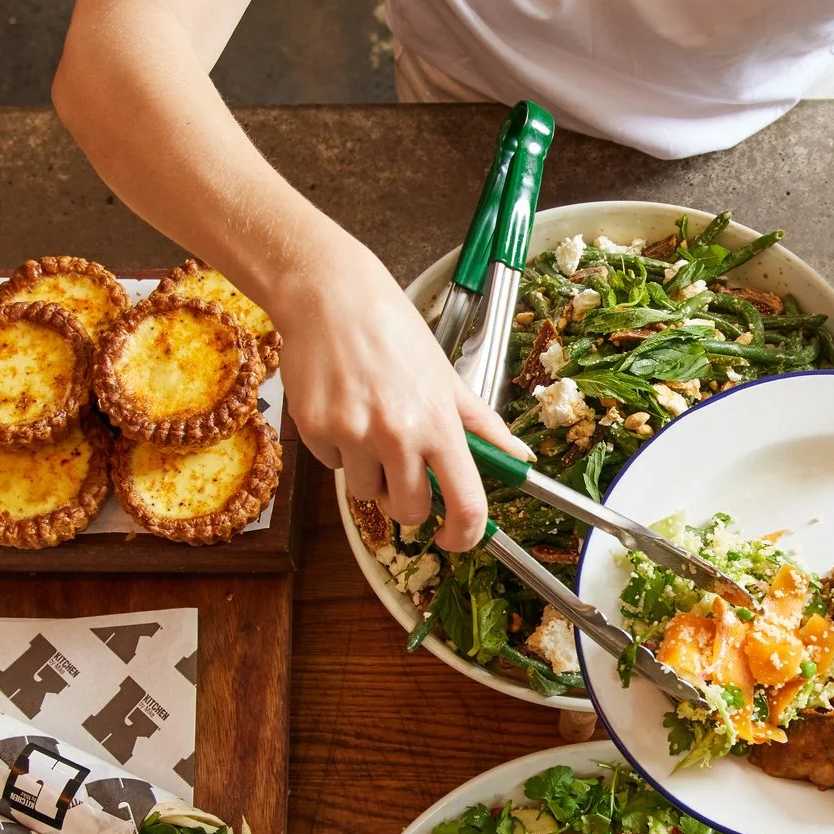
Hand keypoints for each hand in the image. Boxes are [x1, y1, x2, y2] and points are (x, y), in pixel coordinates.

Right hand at [269, 247, 526, 551]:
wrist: (330, 296)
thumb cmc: (392, 330)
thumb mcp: (448, 377)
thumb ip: (483, 425)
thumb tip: (519, 457)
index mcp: (439, 423)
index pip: (465, 504)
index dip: (465, 534)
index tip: (457, 538)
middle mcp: (397, 434)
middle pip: (410, 512)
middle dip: (410, 500)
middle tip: (405, 465)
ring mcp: (352, 435)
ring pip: (366, 494)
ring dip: (371, 473)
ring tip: (370, 425)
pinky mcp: (315, 431)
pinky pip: (332, 467)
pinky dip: (339, 450)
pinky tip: (344, 410)